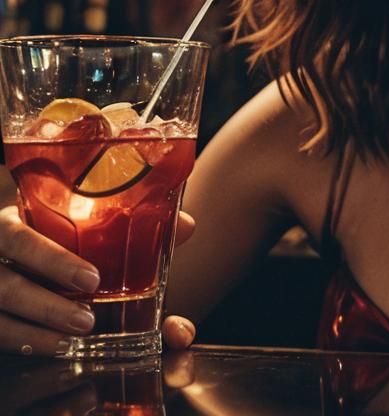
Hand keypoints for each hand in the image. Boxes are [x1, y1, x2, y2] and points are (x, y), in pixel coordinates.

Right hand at [0, 205, 195, 356]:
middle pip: (4, 284)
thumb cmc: (60, 234)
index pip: (18, 236)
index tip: (93, 279)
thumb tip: (187, 225)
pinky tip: (54, 348)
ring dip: (35, 332)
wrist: (21, 252)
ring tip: (75, 338)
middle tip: (89, 318)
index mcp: (14, 223)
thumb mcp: (84, 225)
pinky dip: (24, 344)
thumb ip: (132, 224)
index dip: (50, 259)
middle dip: (47, 304)